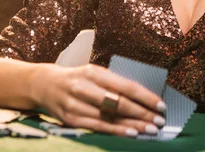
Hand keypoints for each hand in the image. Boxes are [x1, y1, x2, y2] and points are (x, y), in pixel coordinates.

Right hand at [31, 63, 165, 137]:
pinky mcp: (70, 119)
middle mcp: (84, 87)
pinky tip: (131, 133)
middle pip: (119, 102)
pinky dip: (116, 131)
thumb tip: (143, 97)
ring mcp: (75, 104)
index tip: (161, 105)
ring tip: (151, 129)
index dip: (145, 96)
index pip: (125, 85)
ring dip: (133, 124)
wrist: (43, 84)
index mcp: (94, 72)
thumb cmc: (77, 78)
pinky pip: (97, 126)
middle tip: (160, 120)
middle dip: (142, 113)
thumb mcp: (94, 73)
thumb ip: (114, 83)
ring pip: (110, 117)